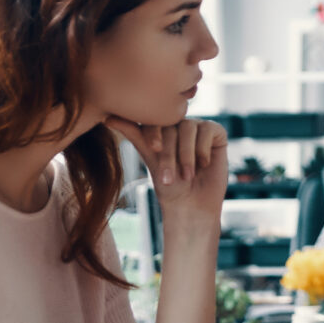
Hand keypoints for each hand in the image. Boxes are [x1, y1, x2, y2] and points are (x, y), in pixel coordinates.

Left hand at [108, 115, 228, 224]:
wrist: (192, 205)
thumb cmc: (169, 186)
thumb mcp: (149, 157)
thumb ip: (134, 134)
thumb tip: (106, 117)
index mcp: (162, 127)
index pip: (155, 120)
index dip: (154, 133)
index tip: (154, 150)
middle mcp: (180, 124)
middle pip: (172, 126)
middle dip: (169, 153)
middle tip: (169, 177)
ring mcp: (199, 127)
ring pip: (189, 128)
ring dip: (186, 155)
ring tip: (187, 176)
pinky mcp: (216, 133)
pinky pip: (208, 130)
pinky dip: (203, 149)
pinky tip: (203, 164)